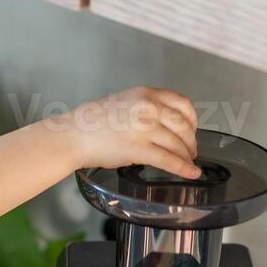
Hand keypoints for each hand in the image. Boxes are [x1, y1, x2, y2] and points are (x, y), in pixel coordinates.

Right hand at [54, 86, 200, 178]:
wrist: (74, 134)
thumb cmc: (94, 122)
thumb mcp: (125, 102)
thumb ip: (147, 109)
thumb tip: (166, 126)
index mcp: (146, 94)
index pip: (182, 103)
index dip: (192, 119)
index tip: (193, 129)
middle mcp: (148, 108)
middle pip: (183, 125)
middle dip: (191, 141)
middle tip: (192, 151)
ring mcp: (144, 128)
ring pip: (178, 143)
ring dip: (187, 155)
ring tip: (189, 162)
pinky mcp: (139, 149)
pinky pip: (169, 160)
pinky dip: (184, 168)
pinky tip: (191, 173)